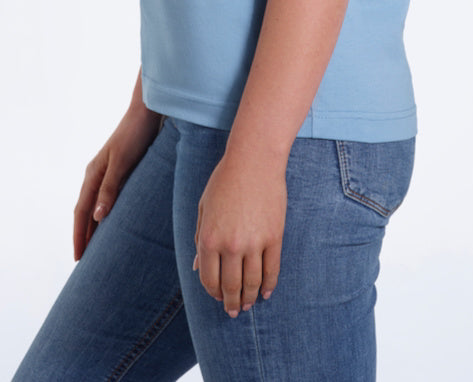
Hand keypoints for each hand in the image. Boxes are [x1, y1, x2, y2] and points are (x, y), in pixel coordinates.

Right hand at [72, 100, 160, 259]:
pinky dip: (106, 213)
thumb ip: (109, 188)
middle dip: (83, 234)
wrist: (148, 111)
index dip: (79, 235)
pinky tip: (114, 221)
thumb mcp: (122, 162)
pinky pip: (108, 198)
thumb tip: (96, 217)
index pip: (81, 212)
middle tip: (85, 260)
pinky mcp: (121, 169)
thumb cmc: (135, 134)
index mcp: (93, 174)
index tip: (78, 258)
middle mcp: (96, 174)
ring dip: (94, 225)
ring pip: (96, 205)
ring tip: (97, 247)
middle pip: (85, 211)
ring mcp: (107, 171)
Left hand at [193, 151, 286, 316]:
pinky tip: (266, 292)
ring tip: (249, 304)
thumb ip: (200, 239)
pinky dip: (269, 285)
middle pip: (231, 286)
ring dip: (250, 298)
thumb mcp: (204, 208)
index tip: (217, 298)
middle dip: (232, 303)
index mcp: (209, 238)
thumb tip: (198, 267)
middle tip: (234, 311)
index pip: (209, 279)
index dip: (213, 293)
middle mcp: (230, 245)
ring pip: (252, 282)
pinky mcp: (274, 238)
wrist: (254, 161)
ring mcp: (254, 243)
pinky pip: (272, 270)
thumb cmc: (225, 181)